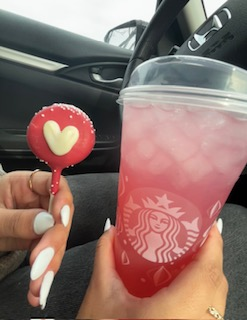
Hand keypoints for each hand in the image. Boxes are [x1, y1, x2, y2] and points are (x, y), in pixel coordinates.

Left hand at [0, 170, 73, 308]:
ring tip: (39, 286)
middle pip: (60, 216)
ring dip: (51, 264)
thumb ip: (17, 220)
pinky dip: (44, 272)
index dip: (63, 199)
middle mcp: (38, 201)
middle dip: (54, 242)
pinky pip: (47, 254)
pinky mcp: (38, 239)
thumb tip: (47, 222)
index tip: (61, 218)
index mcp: (25, 184)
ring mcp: (40, 221)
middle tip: (42, 265)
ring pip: (57, 239)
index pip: (54, 184)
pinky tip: (39, 288)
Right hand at [78, 222, 227, 318]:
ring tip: (194, 253)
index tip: (208, 225)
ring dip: (210, 271)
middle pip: (217, 281)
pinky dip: (207, 289)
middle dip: (211, 253)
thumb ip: (106, 259)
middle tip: (196, 234)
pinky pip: (212, 309)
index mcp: (174, 312)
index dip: (212, 244)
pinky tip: (190, 281)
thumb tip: (111, 234)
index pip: (207, 272)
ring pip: (218, 297)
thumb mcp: (102, 298)